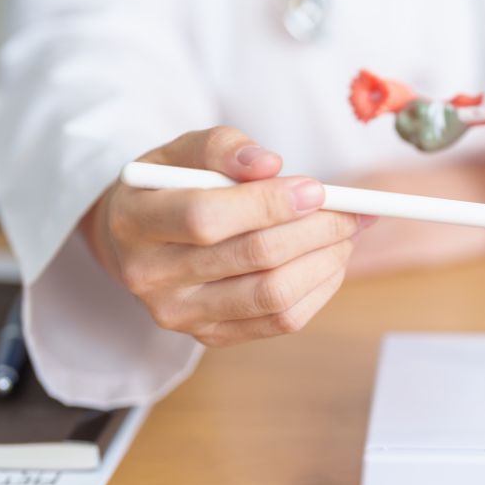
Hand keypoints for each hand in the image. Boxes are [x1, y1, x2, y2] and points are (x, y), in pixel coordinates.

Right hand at [80, 126, 372, 345]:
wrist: (137, 241)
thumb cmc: (170, 186)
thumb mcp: (183, 151)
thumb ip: (223, 147)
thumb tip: (271, 164)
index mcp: (134, 221)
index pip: (206, 218)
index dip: (269, 204)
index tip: (316, 189)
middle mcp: (150, 276)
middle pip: (251, 258)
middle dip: (314, 230)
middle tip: (350, 211)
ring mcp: (180, 314)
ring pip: (273, 295)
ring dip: (325, 261)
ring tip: (346, 232)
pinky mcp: (210, 336)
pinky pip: (281, 321)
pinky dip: (319, 288)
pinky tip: (331, 260)